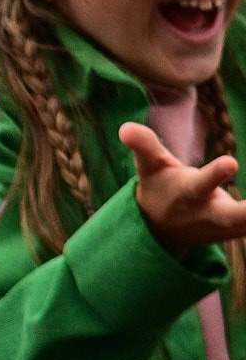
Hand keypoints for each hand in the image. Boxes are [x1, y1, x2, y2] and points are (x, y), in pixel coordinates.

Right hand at [121, 121, 245, 253]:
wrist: (161, 231)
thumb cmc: (159, 188)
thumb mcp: (149, 167)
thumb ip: (143, 146)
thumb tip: (124, 128)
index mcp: (189, 195)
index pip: (202, 184)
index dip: (215, 175)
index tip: (231, 162)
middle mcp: (210, 215)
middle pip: (236, 217)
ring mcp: (228, 227)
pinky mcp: (241, 230)